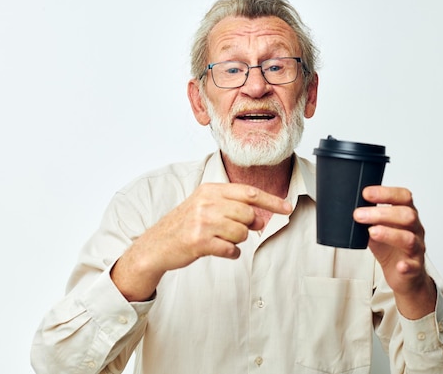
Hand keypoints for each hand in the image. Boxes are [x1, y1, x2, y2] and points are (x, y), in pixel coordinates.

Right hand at [112, 183, 291, 300]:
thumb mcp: (205, 206)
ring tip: (220, 239)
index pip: (249, 193)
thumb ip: (232, 207)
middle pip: (248, 214)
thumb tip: (261, 219)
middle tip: (236, 230)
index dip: (271, 201)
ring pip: (241, 233)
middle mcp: (207, 203)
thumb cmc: (184, 225)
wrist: (155, 245)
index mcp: (210, 190)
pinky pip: (230, 249)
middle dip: (249, 226)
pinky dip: (230, 253)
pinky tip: (219, 250)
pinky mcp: (199, 242)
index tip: (287, 207)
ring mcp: (202, 222)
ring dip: (236, 241)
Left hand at [353, 186, 435, 318]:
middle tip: (359, 214)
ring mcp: (416, 248)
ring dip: (389, 234)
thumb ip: (367, 218)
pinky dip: (405, 265)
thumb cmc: (389, 248)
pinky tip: (399, 265)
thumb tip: (345, 207)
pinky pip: (413, 266)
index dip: (386, 193)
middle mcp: (415, 229)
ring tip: (372, 232)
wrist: (404, 275)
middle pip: (407, 215)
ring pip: (409, 239)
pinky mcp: (414, 268)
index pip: (403, 197)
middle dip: (382, 213)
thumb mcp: (376, 228)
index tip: (366, 193)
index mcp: (406, 214)